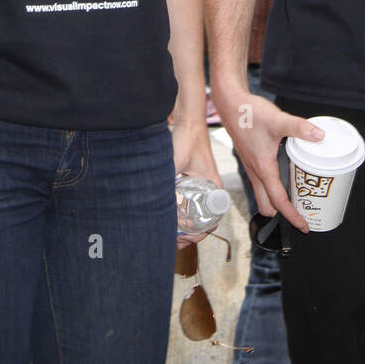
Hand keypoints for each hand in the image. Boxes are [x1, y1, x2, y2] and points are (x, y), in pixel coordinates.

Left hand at [172, 118, 221, 247]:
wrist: (189, 121)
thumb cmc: (187, 139)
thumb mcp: (175, 162)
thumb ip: (165, 175)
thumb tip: (150, 196)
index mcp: (214, 189)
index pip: (211, 222)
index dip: (197, 236)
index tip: (182, 240)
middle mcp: (211, 190)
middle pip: (203, 222)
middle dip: (188, 236)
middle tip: (172, 242)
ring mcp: (202, 187)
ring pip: (196, 214)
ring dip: (184, 227)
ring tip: (169, 235)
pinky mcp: (193, 183)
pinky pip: (191, 204)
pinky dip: (182, 215)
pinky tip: (168, 219)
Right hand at [212, 84, 324, 233]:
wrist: (230, 104)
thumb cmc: (249, 114)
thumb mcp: (277, 120)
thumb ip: (299, 128)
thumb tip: (320, 136)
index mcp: (263, 168)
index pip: (278, 201)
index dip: (292, 216)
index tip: (304, 226)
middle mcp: (256, 172)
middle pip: (268, 204)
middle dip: (283, 213)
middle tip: (303, 213)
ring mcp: (252, 167)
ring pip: (263, 194)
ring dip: (277, 201)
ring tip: (297, 198)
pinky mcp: (252, 159)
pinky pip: (262, 182)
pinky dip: (273, 188)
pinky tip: (286, 176)